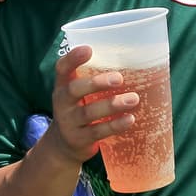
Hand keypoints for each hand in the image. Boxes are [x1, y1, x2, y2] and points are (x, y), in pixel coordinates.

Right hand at [47, 45, 138, 164]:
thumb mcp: (77, 94)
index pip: (62, 68)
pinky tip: (130, 119)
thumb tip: (131, 62)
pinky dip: (115, 125)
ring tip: (133, 99)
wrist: (62, 146)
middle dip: (96, 83)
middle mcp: (62, 103)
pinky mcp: (79, 139)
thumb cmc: (78, 109)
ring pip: (89, 112)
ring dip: (112, 105)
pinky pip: (98, 132)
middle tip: (119, 78)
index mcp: (62, 86)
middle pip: (74, 90)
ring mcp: (69, 122)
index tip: (88, 49)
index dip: (73, 58)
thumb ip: (93, 79)